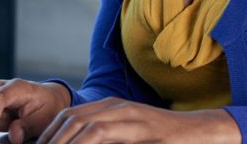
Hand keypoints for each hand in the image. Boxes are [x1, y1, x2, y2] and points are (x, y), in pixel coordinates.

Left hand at [36, 96, 240, 143]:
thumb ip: (107, 143)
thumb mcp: (128, 142)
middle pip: (68, 119)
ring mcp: (124, 112)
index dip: (48, 136)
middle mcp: (112, 105)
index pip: (68, 118)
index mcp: (108, 109)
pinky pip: (99, 132)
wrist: (198, 134)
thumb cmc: (163, 142)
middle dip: (48, 140)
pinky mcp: (135, 122)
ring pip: (79, 123)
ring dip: (60, 142)